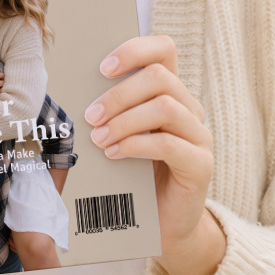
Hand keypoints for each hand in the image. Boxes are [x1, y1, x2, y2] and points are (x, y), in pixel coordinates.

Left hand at [86, 35, 224, 274]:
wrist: (163, 225)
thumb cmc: (134, 176)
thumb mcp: (119, 136)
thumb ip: (108, 112)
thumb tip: (74, 93)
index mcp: (170, 93)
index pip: (164, 49)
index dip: (135, 49)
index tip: (103, 67)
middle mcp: (190, 108)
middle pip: (160, 77)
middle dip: (119, 93)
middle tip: (90, 115)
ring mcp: (200, 136)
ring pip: (165, 107)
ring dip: (124, 120)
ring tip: (99, 138)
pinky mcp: (201, 165)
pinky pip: (169, 143)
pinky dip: (136, 145)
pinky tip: (114, 155)